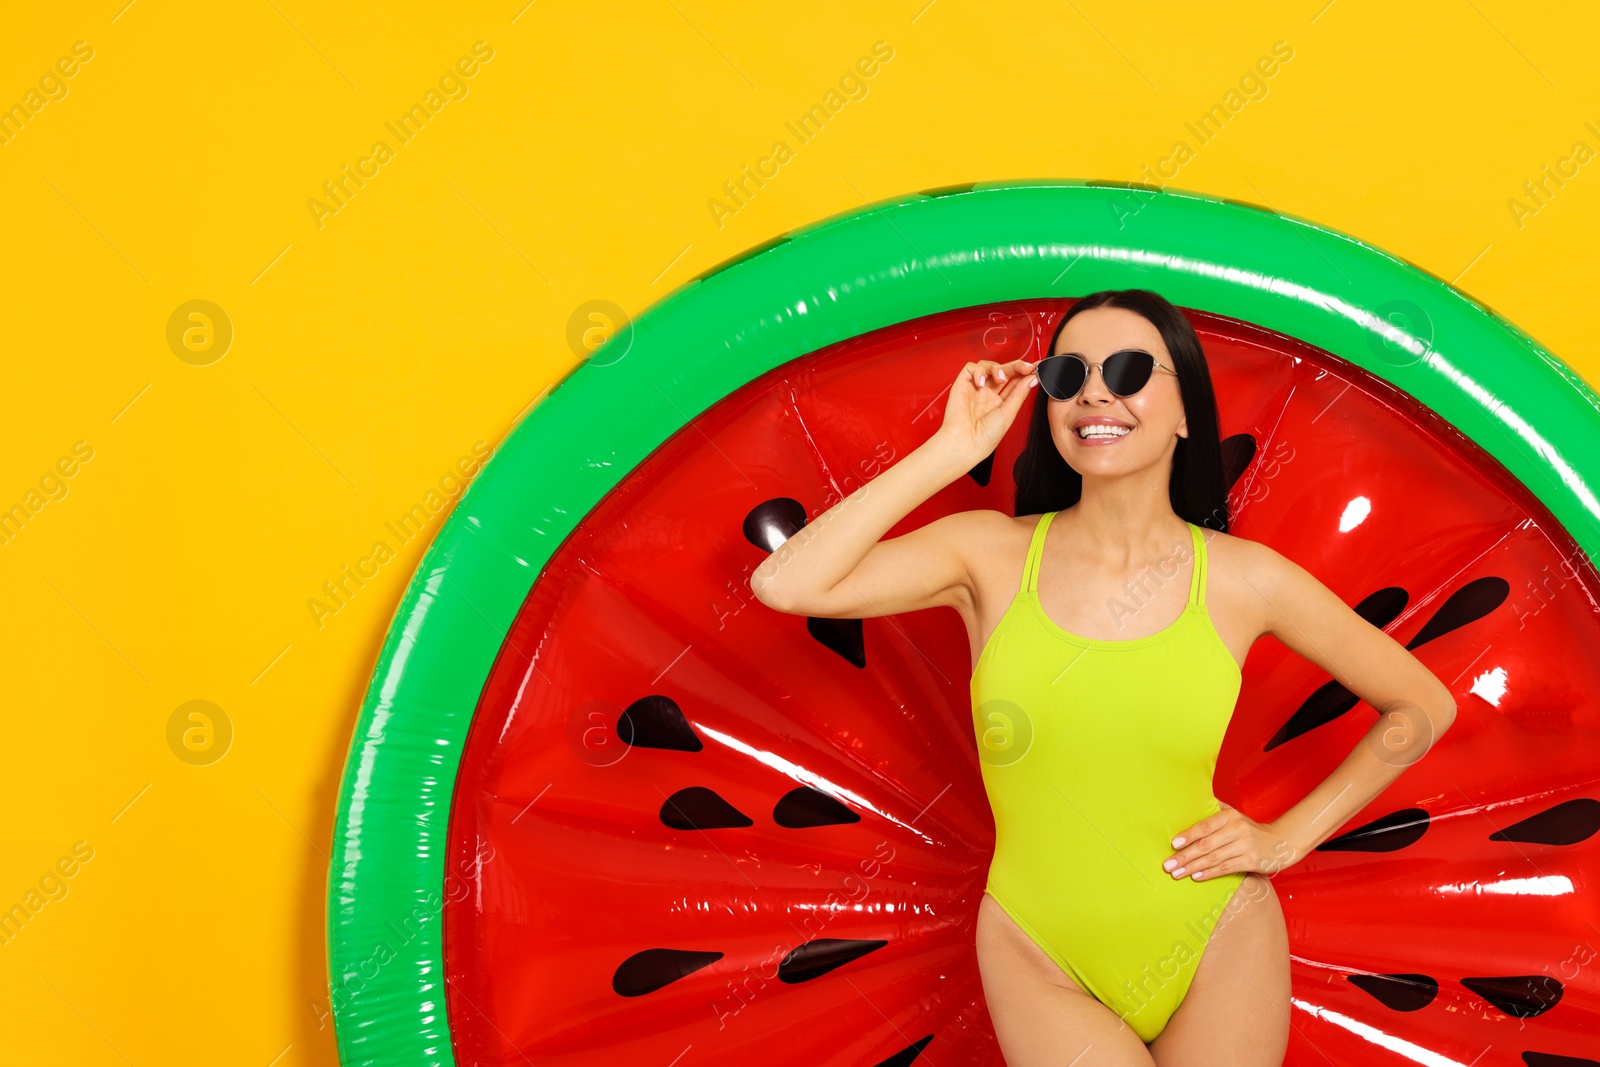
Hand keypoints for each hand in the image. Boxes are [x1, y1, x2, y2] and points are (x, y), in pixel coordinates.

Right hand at [933, 358, 1038, 463]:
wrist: (966, 444)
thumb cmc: (984, 438)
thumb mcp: (1008, 413)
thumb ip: (1020, 393)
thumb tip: (1032, 378)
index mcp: (999, 403)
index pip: (1013, 382)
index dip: (1024, 373)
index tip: (1036, 368)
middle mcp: (987, 394)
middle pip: (1003, 371)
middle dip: (1016, 366)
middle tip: (1026, 367)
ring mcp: (975, 389)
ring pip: (988, 366)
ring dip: (997, 368)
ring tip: (1001, 378)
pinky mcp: (962, 385)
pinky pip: (970, 368)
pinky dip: (978, 371)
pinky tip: (982, 383)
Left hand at [1161, 800, 1298, 881]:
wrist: (1282, 842)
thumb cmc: (1251, 829)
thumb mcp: (1236, 814)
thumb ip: (1215, 809)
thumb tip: (1193, 799)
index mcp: (1230, 816)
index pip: (1204, 826)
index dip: (1188, 835)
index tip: (1173, 844)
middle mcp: (1237, 830)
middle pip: (1206, 845)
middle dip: (1184, 856)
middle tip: (1168, 865)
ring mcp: (1245, 846)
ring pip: (1213, 858)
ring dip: (1192, 867)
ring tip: (1177, 874)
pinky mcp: (1251, 861)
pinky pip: (1225, 868)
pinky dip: (1209, 873)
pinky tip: (1196, 876)